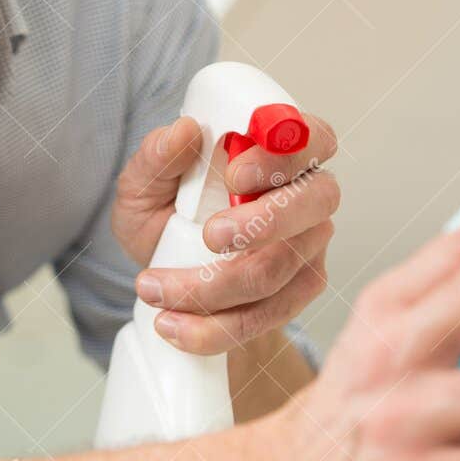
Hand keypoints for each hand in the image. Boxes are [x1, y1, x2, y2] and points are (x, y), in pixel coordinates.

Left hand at [109, 113, 339, 353]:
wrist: (167, 274)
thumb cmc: (163, 214)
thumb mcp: (144, 183)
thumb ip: (157, 156)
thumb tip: (184, 131)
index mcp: (280, 150)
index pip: (310, 136)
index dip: (281, 156)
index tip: (236, 173)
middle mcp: (306, 195)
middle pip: (315, 204)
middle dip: (264, 223)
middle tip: (210, 237)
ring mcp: (307, 247)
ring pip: (280, 270)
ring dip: (213, 287)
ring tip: (155, 288)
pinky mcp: (295, 293)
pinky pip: (267, 317)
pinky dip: (215, 328)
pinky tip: (175, 325)